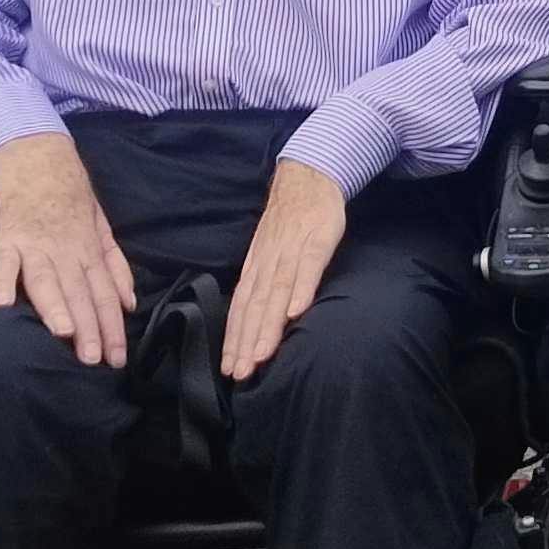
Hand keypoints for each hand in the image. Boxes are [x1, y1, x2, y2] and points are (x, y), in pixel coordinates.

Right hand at [0, 130, 135, 365]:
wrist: (38, 164)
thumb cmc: (73, 206)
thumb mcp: (103, 231)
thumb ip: (116, 268)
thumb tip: (130, 304)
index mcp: (90, 252)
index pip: (105, 295)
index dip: (112, 327)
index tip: (117, 357)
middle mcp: (65, 251)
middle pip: (79, 292)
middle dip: (88, 327)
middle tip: (93, 358)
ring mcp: (34, 245)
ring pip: (46, 279)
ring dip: (55, 305)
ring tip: (63, 331)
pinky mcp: (5, 239)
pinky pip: (2, 262)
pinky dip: (3, 280)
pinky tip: (3, 303)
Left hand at [222, 159, 349, 381]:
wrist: (308, 176)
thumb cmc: (290, 221)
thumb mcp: (271, 252)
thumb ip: (265, 284)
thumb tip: (257, 321)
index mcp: (256, 267)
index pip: (241, 308)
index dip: (235, 339)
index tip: (230, 369)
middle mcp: (268, 262)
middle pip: (255, 306)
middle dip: (246, 342)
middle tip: (241, 373)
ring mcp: (292, 250)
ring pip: (276, 292)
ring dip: (268, 325)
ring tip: (262, 354)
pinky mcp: (318, 239)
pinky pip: (308, 267)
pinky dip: (301, 289)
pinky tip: (297, 312)